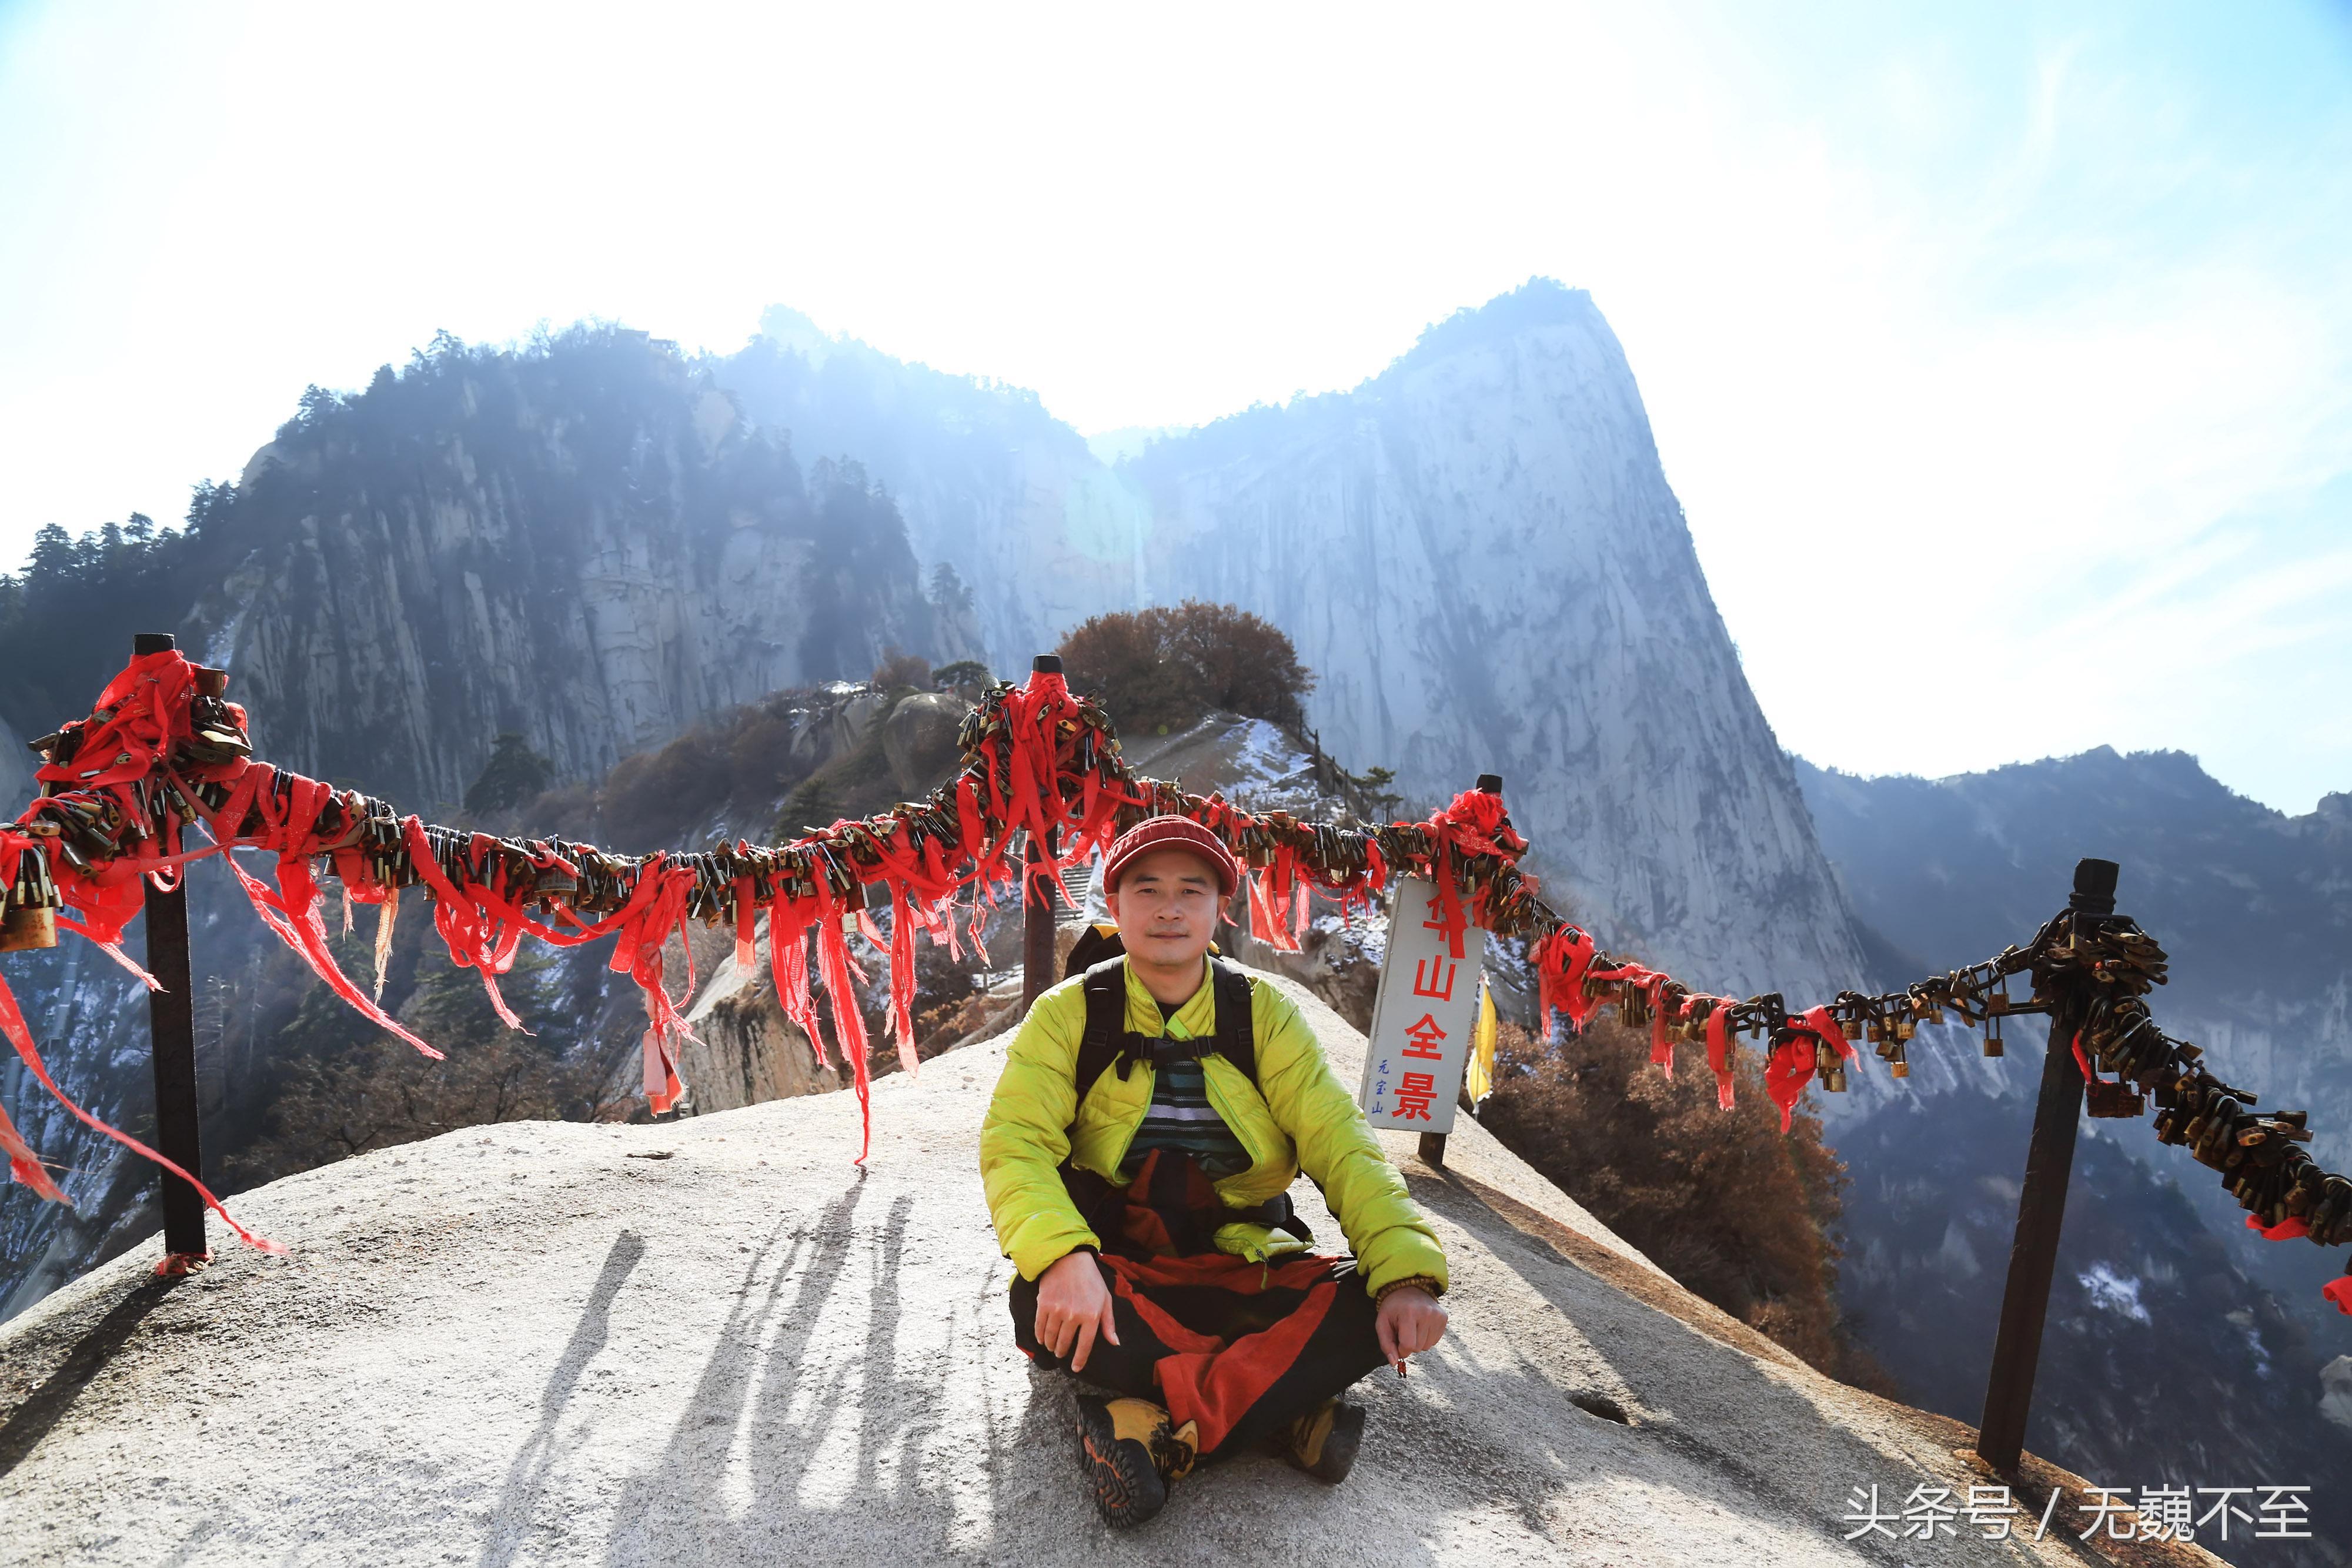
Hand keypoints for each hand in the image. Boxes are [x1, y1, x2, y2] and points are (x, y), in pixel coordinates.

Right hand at [1034, 1250, 1118, 1372]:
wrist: (1069, 1259)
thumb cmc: (1091, 1280)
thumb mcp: (1105, 1299)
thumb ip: (1109, 1323)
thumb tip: (1115, 1343)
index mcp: (1092, 1316)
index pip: (1085, 1345)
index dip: (1079, 1360)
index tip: (1075, 1368)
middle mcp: (1074, 1315)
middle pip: (1065, 1343)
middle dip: (1062, 1352)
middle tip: (1061, 1354)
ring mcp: (1057, 1310)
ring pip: (1051, 1336)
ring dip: (1051, 1345)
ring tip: (1052, 1348)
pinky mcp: (1043, 1304)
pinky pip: (1040, 1326)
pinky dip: (1040, 1335)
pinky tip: (1042, 1339)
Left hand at [1375, 1285, 1446, 1374]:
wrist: (1408, 1288)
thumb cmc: (1393, 1308)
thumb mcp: (1382, 1323)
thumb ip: (1386, 1344)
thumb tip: (1394, 1363)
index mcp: (1409, 1313)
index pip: (1408, 1346)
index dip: (1400, 1348)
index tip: (1397, 1339)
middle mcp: (1426, 1313)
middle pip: (1418, 1348)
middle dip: (1409, 1344)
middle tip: (1404, 1329)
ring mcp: (1437, 1315)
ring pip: (1427, 1346)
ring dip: (1418, 1341)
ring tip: (1413, 1326)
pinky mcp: (1444, 1318)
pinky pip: (1435, 1341)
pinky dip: (1426, 1337)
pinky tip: (1421, 1325)